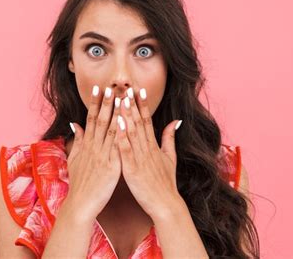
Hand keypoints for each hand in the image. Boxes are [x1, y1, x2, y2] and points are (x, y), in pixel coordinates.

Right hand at [66, 85, 121, 221]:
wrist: (80, 204)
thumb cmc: (79, 183)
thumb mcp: (74, 159)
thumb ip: (77, 140)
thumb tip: (75, 123)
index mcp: (87, 145)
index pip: (91, 119)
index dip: (96, 103)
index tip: (99, 88)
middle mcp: (93, 147)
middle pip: (100, 120)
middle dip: (106, 103)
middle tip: (111, 86)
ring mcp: (102, 156)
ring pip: (109, 130)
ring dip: (115, 113)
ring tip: (121, 98)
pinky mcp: (111, 167)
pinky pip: (117, 148)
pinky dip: (121, 135)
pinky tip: (126, 123)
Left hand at [116, 87, 182, 219]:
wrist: (166, 204)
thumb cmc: (166, 183)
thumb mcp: (171, 158)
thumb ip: (169, 138)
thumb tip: (175, 121)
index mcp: (153, 146)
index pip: (147, 121)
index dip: (143, 105)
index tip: (138, 90)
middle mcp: (147, 149)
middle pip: (139, 122)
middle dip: (133, 104)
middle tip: (127, 88)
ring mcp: (140, 158)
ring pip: (132, 132)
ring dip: (126, 115)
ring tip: (121, 99)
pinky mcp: (133, 169)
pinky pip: (126, 150)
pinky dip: (122, 137)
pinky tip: (117, 125)